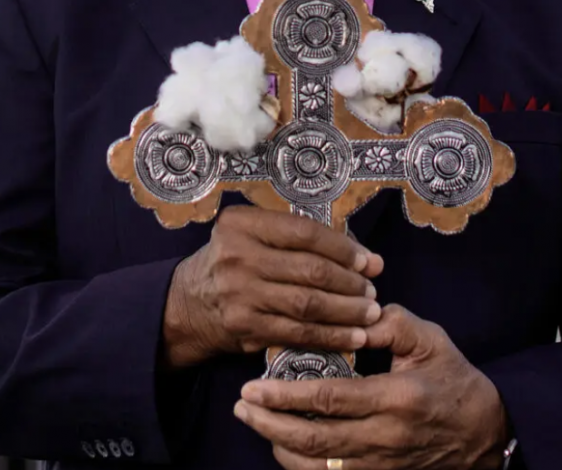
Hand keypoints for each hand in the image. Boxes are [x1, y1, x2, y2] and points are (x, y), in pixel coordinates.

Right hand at [162, 206, 383, 367]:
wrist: (188, 305)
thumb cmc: (233, 263)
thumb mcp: (252, 235)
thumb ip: (296, 239)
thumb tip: (362, 256)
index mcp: (242, 223)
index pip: (304, 232)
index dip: (343, 248)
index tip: (369, 260)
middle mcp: (238, 255)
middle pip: (309, 270)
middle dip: (350, 282)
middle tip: (373, 290)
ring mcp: (240, 294)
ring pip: (307, 304)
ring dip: (346, 312)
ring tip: (370, 314)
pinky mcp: (245, 327)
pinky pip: (297, 333)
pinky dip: (330, 337)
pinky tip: (353, 339)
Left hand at [233, 304, 507, 469]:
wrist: (484, 432)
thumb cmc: (453, 378)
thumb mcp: (429, 340)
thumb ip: (390, 323)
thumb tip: (351, 313)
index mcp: (395, 399)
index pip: (329, 400)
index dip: (286, 395)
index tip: (254, 386)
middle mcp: (384, 439)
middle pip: (314, 442)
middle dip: (270, 425)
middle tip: (241, 406)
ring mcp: (381, 465)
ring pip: (317, 469)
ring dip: (280, 447)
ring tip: (255, 422)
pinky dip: (302, 466)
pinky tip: (284, 445)